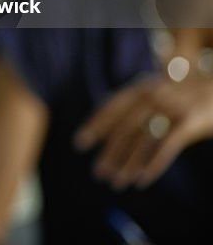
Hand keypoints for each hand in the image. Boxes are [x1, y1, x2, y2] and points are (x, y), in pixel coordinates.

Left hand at [74, 75, 212, 188]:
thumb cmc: (188, 94)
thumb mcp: (159, 91)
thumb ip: (137, 106)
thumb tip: (109, 132)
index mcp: (142, 87)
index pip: (111, 107)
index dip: (95, 125)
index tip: (80, 144)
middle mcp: (153, 94)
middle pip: (124, 127)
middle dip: (109, 152)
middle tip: (98, 173)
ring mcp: (171, 107)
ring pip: (142, 139)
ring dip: (127, 163)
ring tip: (117, 182)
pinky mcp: (190, 121)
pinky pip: (166, 145)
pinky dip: (152, 164)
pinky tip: (142, 179)